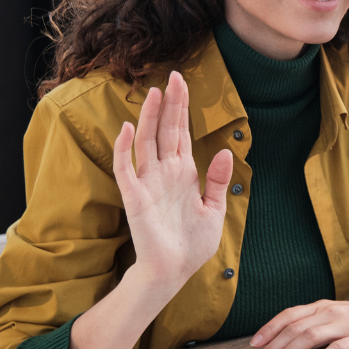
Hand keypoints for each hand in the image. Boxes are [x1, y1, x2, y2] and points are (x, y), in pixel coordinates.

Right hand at [113, 71, 233, 289]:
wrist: (175, 271)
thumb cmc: (192, 243)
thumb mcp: (214, 210)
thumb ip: (218, 181)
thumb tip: (223, 150)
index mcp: (184, 173)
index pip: (181, 132)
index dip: (181, 108)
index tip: (183, 82)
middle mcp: (164, 172)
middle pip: (165, 130)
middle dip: (169, 104)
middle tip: (173, 76)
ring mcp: (148, 183)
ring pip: (146, 142)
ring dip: (148, 118)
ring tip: (153, 92)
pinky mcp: (135, 198)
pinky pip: (125, 169)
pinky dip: (124, 148)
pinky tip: (128, 128)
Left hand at [247, 286, 348, 348]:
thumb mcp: (338, 315)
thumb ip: (316, 323)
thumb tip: (289, 340)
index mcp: (323, 307)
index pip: (289, 316)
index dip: (269, 329)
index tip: (254, 344)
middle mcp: (331, 313)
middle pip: (294, 328)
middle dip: (272, 347)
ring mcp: (345, 325)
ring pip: (310, 336)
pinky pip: (336, 348)